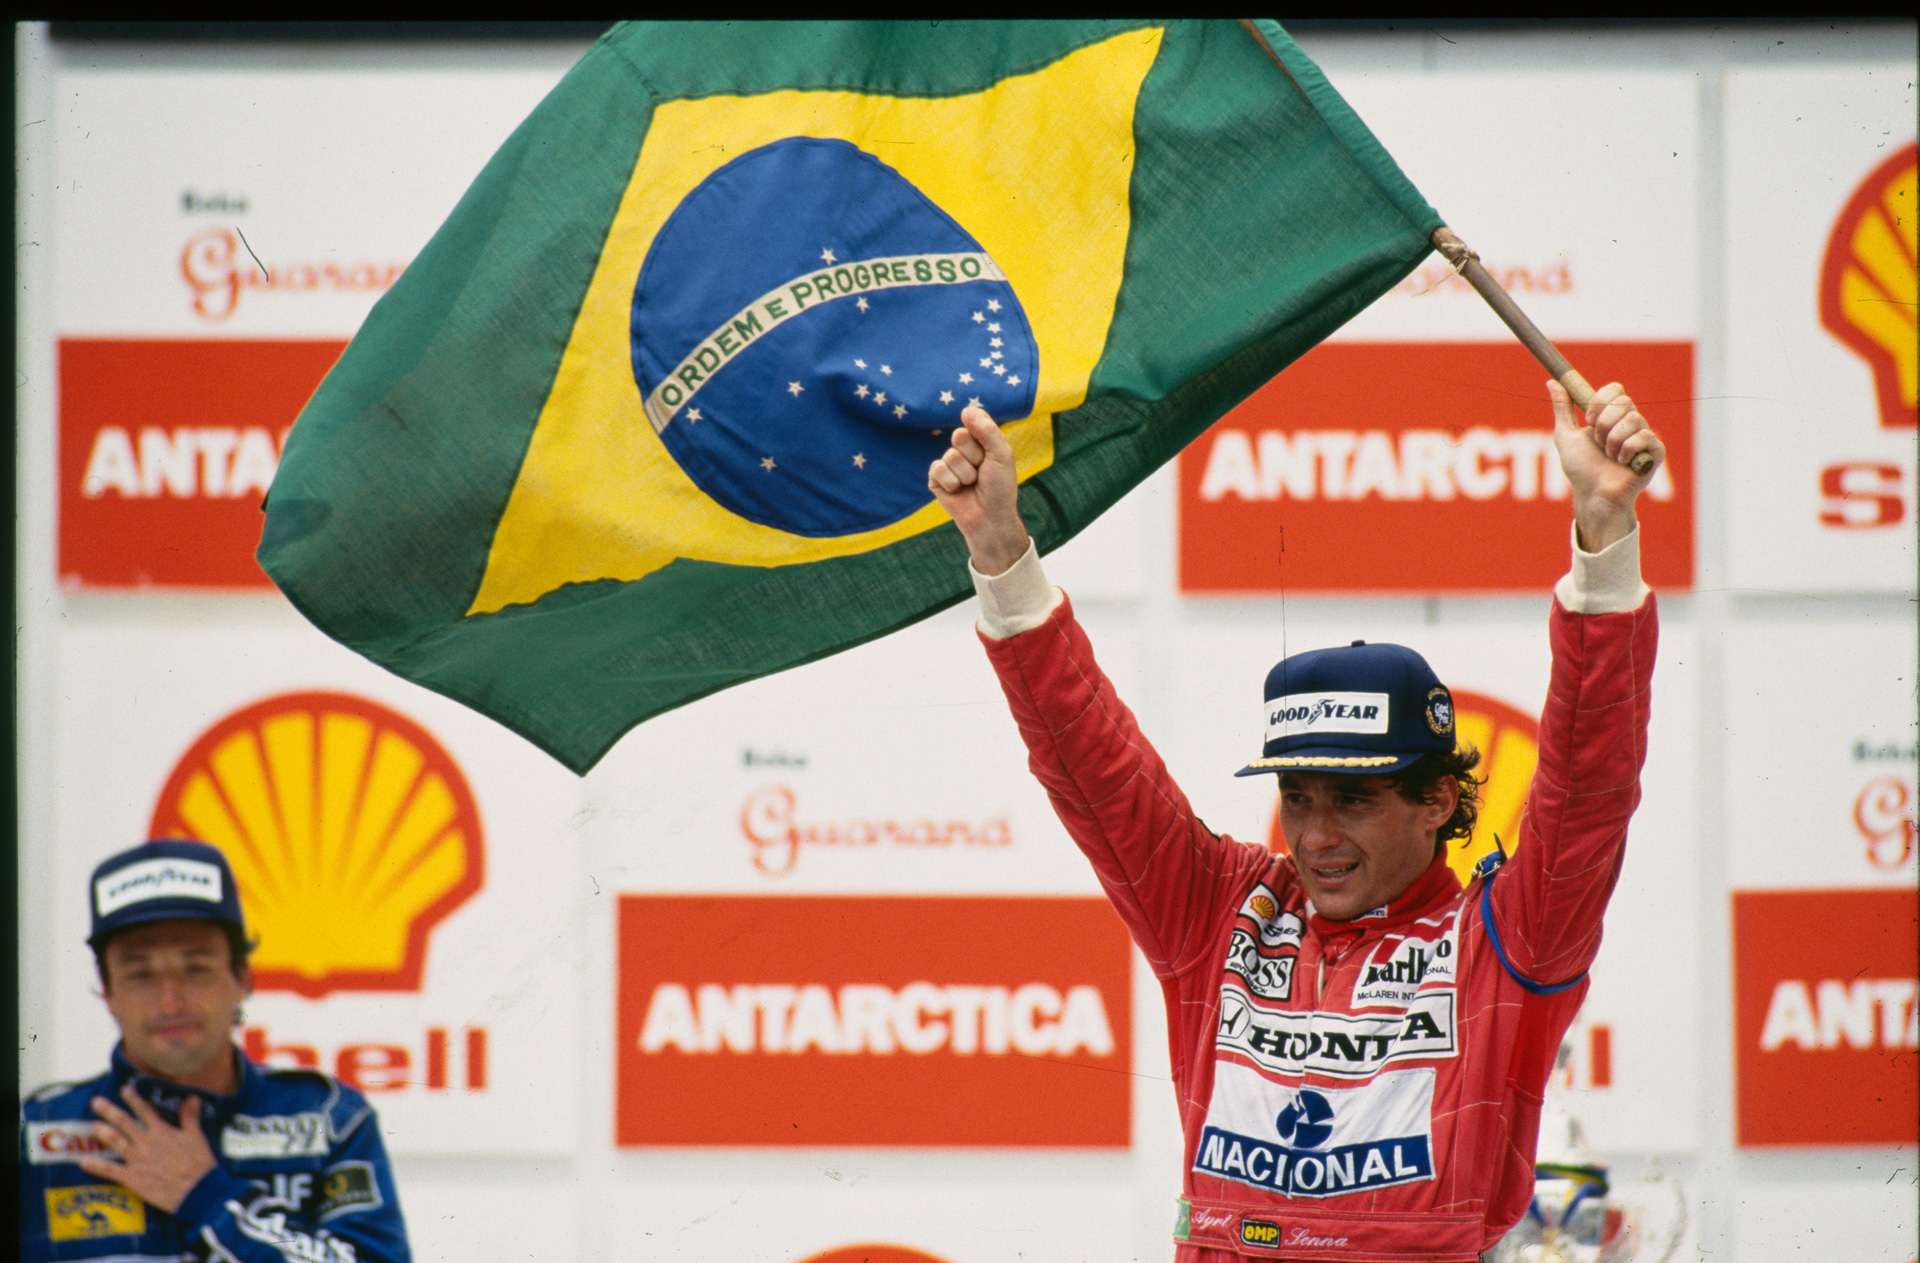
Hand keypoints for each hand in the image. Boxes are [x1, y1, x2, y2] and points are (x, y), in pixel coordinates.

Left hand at [75, 1086, 216, 1214]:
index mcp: (162, 1131)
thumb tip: (192, 1097)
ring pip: (116, 1142)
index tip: (123, 1089)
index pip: (145, 1111)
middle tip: (95, 1102)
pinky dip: (96, 1166)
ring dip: (103, 1133)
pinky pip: (110, 1170)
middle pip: (125, 1123)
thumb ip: (190, 1116)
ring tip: (92, 1125)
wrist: (196, 1189)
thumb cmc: (199, 1162)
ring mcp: (137, 1159)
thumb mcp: (197, 1136)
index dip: (133, 1099)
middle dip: (109, 1111)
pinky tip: (84, 1162)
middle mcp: (146, 1142)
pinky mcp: (132, 1178)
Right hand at [927, 405, 1029, 575]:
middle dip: (974, 456)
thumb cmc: (1000, 487)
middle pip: (959, 436)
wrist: (990, 518)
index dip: (983, 436)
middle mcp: (963, 448)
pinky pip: (938, 469)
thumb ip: (987, 431)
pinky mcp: (936, 478)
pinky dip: (952, 483)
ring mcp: (948, 463)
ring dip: (966, 474)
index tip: (991, 452)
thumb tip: (965, 409)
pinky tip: (958, 492)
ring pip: (951, 456)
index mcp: (980, 439)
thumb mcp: (1001, 455)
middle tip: (982, 471)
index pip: (974, 420)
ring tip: (972, 485)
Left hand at [1549, 380, 1663, 551]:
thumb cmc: (1580, 469)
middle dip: (1604, 423)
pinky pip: (1645, 436)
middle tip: (1598, 442)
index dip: (1601, 401)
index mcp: (1611, 416)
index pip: (1615, 390)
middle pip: (1624, 401)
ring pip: (1634, 418)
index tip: (1589, 419)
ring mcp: (1644, 437)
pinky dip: (1627, 450)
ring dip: (1613, 440)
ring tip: (1610, 457)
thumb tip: (1552, 382)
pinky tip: (1623, 464)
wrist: (1593, 494)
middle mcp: (1629, 423)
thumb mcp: (1565, 436)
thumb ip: (1562, 408)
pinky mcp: (1655, 452)